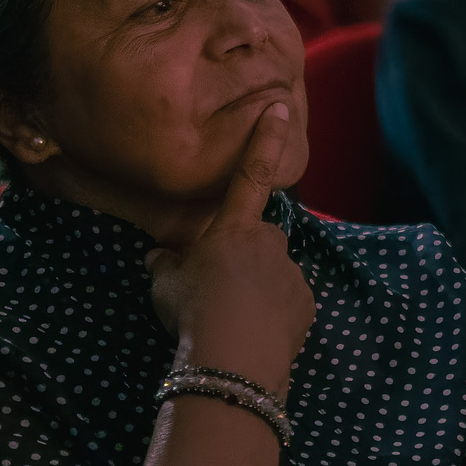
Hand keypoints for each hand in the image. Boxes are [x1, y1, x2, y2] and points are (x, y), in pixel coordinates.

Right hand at [146, 102, 314, 393]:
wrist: (232, 359)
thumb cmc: (192, 310)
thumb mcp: (163, 283)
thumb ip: (165, 263)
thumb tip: (159, 256)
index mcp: (234, 228)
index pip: (250, 173)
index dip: (265, 139)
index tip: (282, 106)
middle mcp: (270, 243)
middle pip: (258, 241)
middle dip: (242, 257)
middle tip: (216, 289)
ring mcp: (292, 274)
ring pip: (273, 275)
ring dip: (256, 289)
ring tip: (230, 320)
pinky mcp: (307, 306)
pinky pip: (287, 304)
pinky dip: (273, 315)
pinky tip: (253, 335)